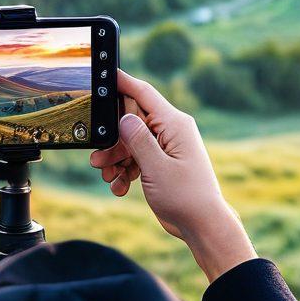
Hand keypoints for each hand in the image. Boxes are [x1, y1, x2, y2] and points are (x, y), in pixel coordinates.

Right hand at [90, 70, 255, 282]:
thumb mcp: (156, 167)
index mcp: (175, 124)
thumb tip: (124, 117)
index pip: (144, 93)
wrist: (202, 226)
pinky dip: (125, 171)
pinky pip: (136, 158)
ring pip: (130, 142)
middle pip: (131, 121)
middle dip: (112, 140)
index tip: (105, 74)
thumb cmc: (186, 197)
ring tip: (108, 176)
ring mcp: (166, 147)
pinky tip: (119, 187)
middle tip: (97, 157)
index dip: (123, 82)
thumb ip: (138, 140)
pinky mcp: (161, 162)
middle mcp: (171, 131)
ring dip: (115, 159)